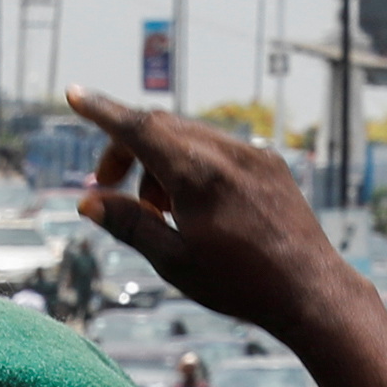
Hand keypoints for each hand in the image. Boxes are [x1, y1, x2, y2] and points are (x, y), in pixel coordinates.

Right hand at [64, 90, 347, 337]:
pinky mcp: (270, 163)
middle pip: (160, 127)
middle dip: (126, 149)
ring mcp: (253, 154)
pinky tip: (193, 205)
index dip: (101, 111)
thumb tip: (87, 202)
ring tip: (158, 210)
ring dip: (159, 161)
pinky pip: (218, 148)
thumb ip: (129, 225)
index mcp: (197, 174)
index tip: (74, 94)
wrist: (312, 292)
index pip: (138, 128)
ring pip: (189, 136)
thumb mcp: (174, 261)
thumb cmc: (241, 285)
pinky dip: (192, 164)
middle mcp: (226, 152)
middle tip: (107, 185)